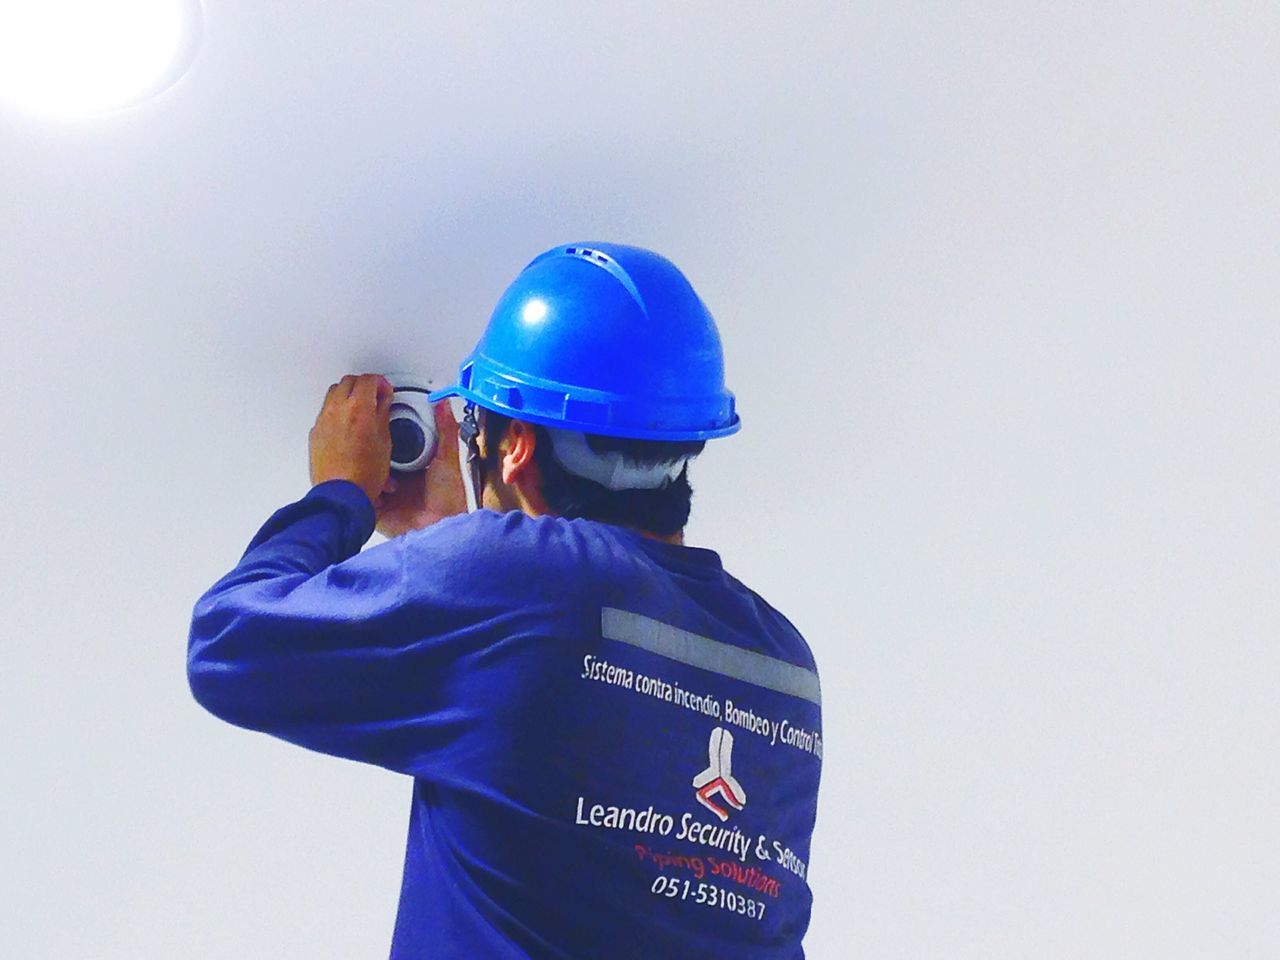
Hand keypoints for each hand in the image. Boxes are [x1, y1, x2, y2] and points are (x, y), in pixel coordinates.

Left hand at [309, 374, 392, 504]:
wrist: (342, 494)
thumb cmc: (364, 474)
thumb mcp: (385, 441)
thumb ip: (382, 414)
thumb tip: (382, 402)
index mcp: (359, 408)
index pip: (369, 380)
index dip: (380, 382)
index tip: (385, 391)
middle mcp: (337, 410)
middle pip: (349, 381)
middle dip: (363, 385)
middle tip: (374, 396)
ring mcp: (324, 420)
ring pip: (334, 393)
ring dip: (348, 395)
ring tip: (360, 409)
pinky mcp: (316, 432)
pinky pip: (326, 411)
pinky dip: (337, 410)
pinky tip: (347, 423)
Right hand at [373, 397, 466, 536]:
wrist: (439, 527)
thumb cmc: (448, 498)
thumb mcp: (448, 459)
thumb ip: (446, 430)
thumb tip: (443, 404)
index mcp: (414, 464)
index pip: (394, 442)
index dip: (387, 431)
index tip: (378, 418)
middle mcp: (398, 477)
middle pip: (377, 456)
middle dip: (371, 447)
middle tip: (365, 435)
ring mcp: (385, 492)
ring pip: (367, 473)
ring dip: (364, 466)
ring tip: (362, 455)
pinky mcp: (375, 507)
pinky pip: (362, 492)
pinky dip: (360, 485)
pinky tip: (360, 477)